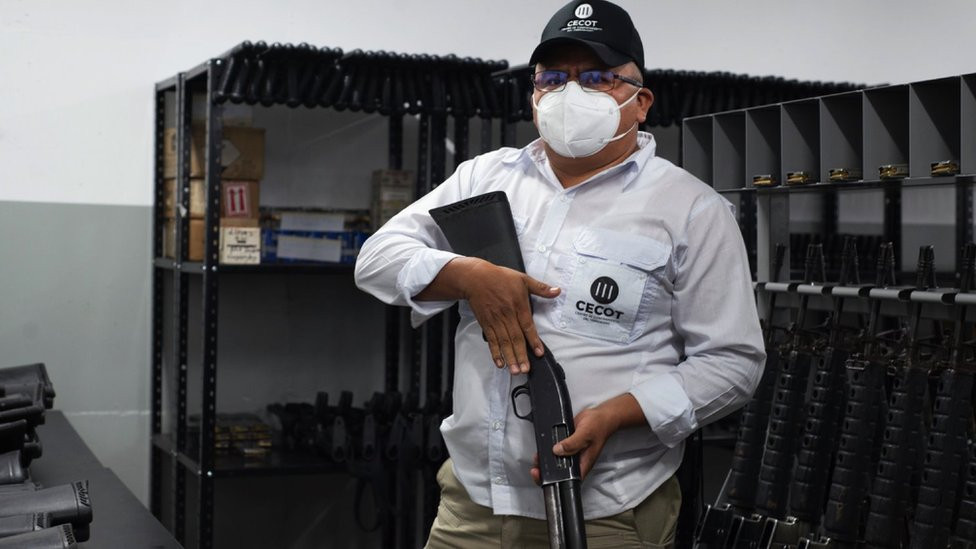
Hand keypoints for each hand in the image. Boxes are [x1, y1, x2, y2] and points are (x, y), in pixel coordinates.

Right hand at [458, 258, 559, 373]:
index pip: (527, 326)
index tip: (539, 352)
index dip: (533, 341)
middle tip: (525, 369)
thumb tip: (557, 291)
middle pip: (515, 338)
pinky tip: (500, 362)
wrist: (475, 278)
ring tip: (515, 370)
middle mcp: (507, 315)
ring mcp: (496, 321)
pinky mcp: (486, 324)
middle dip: (520, 355)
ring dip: (509, 357)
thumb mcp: (523, 279)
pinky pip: (492, 341)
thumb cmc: (499, 277)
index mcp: (518, 306)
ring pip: (504, 342)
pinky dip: (495, 352)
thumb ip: (541, 288)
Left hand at [530, 404, 621, 483]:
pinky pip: (556, 450)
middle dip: (546, 471)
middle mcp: (576, 461)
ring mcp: (571, 453)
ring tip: (537, 456)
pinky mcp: (567, 445)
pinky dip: (548, 449)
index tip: (542, 476)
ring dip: (546, 459)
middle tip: (536, 466)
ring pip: (556, 461)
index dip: (554, 481)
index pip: (567, 479)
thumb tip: (557, 450)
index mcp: (582, 464)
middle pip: (559, 472)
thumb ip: (572, 443)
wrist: (600, 416)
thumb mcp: (585, 434)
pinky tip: (542, 446)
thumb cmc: (598, 426)